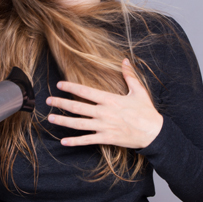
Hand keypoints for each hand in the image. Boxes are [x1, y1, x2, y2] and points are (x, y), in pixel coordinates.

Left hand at [46, 59, 162, 148]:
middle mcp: (104, 113)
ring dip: (63, 121)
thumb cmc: (146, 112)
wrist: (154, 133)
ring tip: (50, 118)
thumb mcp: (139, 91)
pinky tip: (63, 141)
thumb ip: (129, 75)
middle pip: (77, 107)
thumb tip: (125, 60)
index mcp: (110, 99)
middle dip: (61, 103)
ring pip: (79, 124)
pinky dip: (75, 141)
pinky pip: (87, 140)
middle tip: (48, 101)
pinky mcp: (106, 138)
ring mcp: (104, 126)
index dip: (71, 87)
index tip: (60, 85)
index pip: (85, 91)